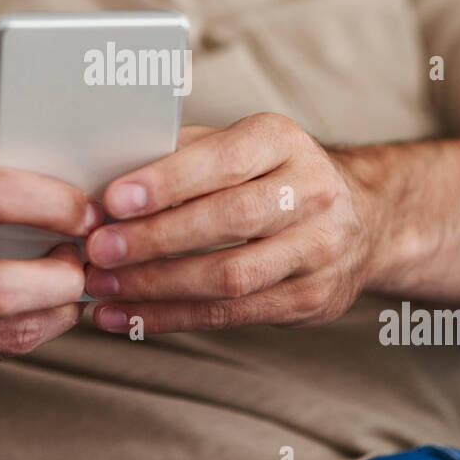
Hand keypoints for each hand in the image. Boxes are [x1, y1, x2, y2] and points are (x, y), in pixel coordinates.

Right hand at [0, 120, 102, 389]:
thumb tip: (39, 141)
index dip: (54, 203)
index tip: (85, 208)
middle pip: (3, 287)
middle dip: (65, 274)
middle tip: (87, 256)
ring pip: (5, 334)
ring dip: (57, 309)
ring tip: (70, 283)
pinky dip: (23, 331)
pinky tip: (34, 308)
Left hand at [82, 113, 375, 333]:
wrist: (360, 219)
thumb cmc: (270, 176)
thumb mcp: (237, 144)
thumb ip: (179, 152)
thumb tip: (103, 168)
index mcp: (284, 141)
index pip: (225, 160)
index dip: (168, 181)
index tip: (114, 199)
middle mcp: (312, 192)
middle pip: (230, 220)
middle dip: (156, 238)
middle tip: (99, 250)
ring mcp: (319, 250)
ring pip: (232, 275)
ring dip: (158, 286)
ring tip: (102, 288)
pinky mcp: (312, 300)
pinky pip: (233, 314)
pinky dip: (172, 318)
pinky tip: (128, 317)